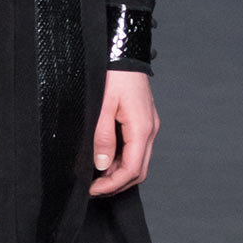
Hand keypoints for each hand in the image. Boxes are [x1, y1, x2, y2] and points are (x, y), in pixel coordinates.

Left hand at [89, 71, 159, 196]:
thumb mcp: (102, 107)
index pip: (131, 170)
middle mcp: (150, 129)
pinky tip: (105, 158)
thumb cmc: (112, 74)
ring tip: (96, 175)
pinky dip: (121, 159)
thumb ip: (102, 138)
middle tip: (93, 189)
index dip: (111, 185)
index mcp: (141, 128)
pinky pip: (136, 148)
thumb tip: (102, 166)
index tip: (92, 190)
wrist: (122, 52)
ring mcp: (149, 125)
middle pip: (138, 170)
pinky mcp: (144, 120)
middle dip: (117, 184)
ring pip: (138, 160)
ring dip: (119, 172)